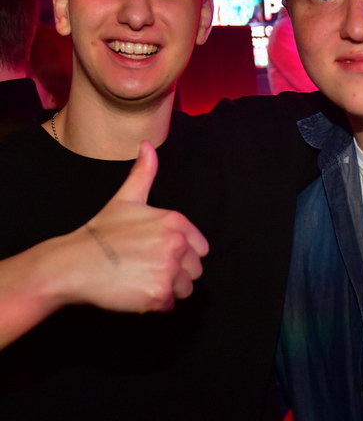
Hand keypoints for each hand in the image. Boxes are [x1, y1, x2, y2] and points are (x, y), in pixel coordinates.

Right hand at [57, 140, 208, 311]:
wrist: (73, 264)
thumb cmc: (101, 232)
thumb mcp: (127, 198)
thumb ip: (144, 172)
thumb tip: (146, 145)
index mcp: (175, 221)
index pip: (200, 248)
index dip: (181, 253)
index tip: (158, 253)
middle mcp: (177, 244)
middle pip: (194, 270)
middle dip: (175, 272)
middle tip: (146, 268)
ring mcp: (168, 270)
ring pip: (185, 288)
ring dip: (167, 290)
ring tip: (141, 279)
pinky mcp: (159, 295)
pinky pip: (170, 305)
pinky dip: (156, 304)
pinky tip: (136, 292)